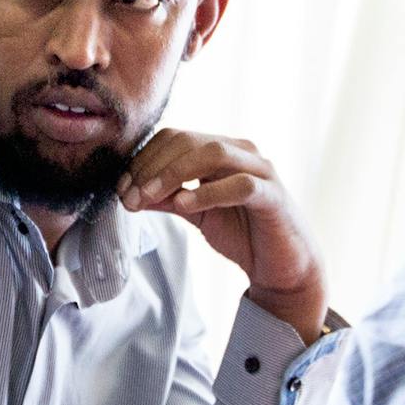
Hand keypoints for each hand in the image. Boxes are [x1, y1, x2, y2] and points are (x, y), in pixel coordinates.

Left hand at [117, 130, 325, 341]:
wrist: (282, 266)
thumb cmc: (242, 234)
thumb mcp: (196, 214)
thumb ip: (168, 198)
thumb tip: (130, 193)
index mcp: (221, 150)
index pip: (174, 139)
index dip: (143, 161)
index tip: (122, 190)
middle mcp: (241, 152)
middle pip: (188, 141)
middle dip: (152, 168)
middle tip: (130, 197)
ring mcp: (260, 170)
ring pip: (213, 154)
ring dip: (173, 175)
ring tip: (149, 198)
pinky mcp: (274, 196)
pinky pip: (240, 185)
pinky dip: (209, 192)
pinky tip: (185, 205)